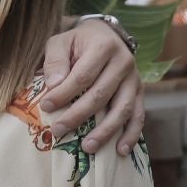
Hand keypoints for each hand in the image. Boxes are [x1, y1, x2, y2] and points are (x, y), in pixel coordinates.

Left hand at [39, 21, 142, 155]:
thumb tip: (54, 85)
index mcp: (104, 47)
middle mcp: (124, 62)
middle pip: (101, 94)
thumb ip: (55, 61)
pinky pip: (138, 115)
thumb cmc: (78, 43)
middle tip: (58, 131)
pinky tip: (120, 150)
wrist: (105, 36)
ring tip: (88, 147)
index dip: (64, 93)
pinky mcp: (140, 93)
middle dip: (78, 116)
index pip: (83, 76)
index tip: (46, 107)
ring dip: (106, 131)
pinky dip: (131, 134)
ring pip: (123, 108)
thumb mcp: (61, 42)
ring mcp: (135, 79)